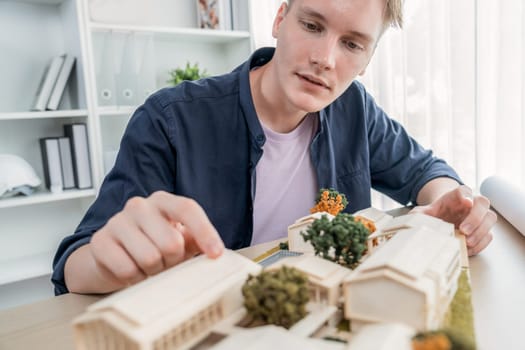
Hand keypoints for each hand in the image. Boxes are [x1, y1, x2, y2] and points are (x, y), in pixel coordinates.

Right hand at [89, 191, 223, 288]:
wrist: (112, 256)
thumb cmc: (152, 245)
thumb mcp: (179, 239)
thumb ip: (196, 241)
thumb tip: (216, 252)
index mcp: (163, 201)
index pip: (188, 209)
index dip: (205, 232)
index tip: (216, 255)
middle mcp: (139, 205)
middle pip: (171, 242)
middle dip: (173, 261)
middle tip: (166, 263)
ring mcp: (117, 221)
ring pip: (149, 258)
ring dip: (153, 272)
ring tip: (149, 267)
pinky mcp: (100, 241)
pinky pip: (127, 269)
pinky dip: (134, 278)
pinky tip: (133, 272)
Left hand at [411, 185, 495, 255]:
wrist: (440, 223)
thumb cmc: (433, 215)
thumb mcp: (422, 214)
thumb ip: (418, 215)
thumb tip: (412, 221)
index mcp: (456, 196)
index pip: (464, 190)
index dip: (466, 195)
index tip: (465, 202)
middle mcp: (471, 204)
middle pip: (482, 203)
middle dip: (475, 217)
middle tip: (463, 229)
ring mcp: (479, 217)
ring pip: (490, 218)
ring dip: (480, 231)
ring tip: (467, 241)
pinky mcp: (482, 231)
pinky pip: (488, 236)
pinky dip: (481, 243)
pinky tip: (469, 249)